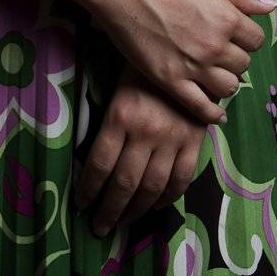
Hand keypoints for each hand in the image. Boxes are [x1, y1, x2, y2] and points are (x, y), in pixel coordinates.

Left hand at [74, 57, 210, 235]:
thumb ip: (108, 123)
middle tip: (99, 228)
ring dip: (136, 211)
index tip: (81, 205)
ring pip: (152, 187)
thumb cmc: (140, 65)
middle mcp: (146, 131)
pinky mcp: (194, 140)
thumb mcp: (116, 87)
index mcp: (121, 115)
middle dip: (109, 210)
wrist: (183, 47)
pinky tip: (156, 205)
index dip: (89, 190)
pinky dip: (168, 198)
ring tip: (124, 222)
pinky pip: (181, 179)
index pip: (99, 164)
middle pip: (124, 183)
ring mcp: (173, 138)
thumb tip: (94, 161)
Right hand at [90, 0, 276, 124]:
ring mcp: (193, 66)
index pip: (256, 40)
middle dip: (235, 58)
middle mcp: (214, 45)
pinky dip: (213, 114)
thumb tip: (272, 6)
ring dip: (226, 83)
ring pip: (228, 88)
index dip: (247, 38)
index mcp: (226, 18)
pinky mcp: (172, 81)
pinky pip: (202, 108)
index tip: (235, 36)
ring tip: (216, 76)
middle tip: (221, 53)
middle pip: (243, 64)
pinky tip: (216, 114)